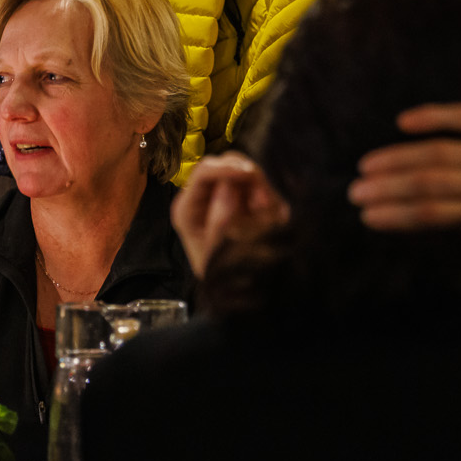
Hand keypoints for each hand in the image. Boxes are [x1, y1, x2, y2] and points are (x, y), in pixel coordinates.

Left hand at [171, 152, 287, 277]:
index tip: (250, 174)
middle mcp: (203, 197)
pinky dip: (271, 196)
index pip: (204, 172)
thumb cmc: (223, 277)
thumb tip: (228, 187)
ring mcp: (226, 196)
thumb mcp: (217, 254)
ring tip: (270, 215)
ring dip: (263, 187)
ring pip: (249, 170)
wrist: (238, 297)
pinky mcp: (247, 200)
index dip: (227, 168)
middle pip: (227, 163)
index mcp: (187, 208)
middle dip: (249, 177)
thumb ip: (220, 220)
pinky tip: (272, 216)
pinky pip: (263, 186)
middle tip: (265, 204)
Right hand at [347, 103, 460, 243]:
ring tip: (367, 167)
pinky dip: (432, 117)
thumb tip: (421, 220)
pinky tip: (403, 121)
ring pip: (438, 153)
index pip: (435, 213)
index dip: (398, 215)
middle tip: (355, 192)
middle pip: (430, 183)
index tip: (368, 217)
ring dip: (398, 159)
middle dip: (388, 188)